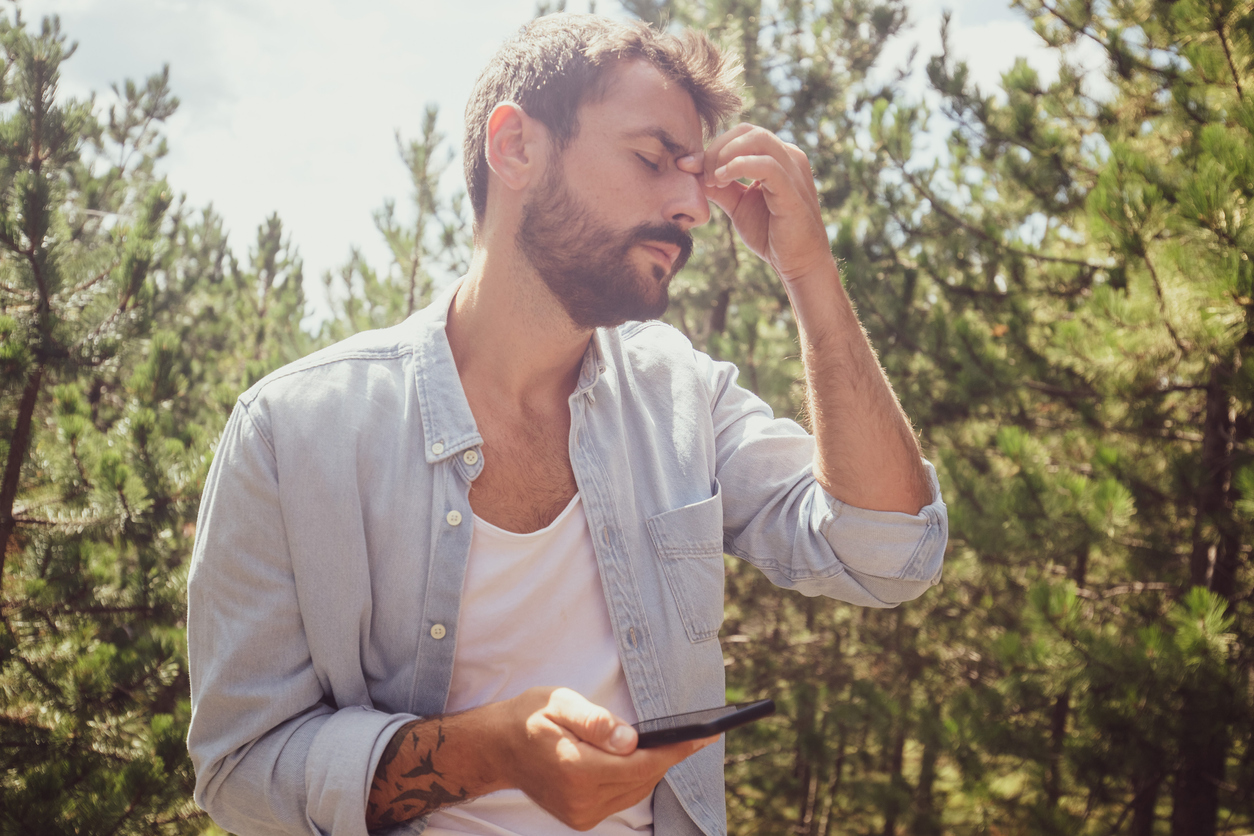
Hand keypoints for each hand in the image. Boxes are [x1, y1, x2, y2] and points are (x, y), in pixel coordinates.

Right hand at [495, 686, 714, 830]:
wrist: (498, 747)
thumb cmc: (529, 717)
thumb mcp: (559, 702)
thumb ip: (595, 721)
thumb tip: (631, 740)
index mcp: (575, 768)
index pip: (640, 764)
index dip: (674, 750)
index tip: (703, 736)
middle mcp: (580, 799)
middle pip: (643, 780)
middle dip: (670, 757)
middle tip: (695, 735)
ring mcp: (580, 813)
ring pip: (636, 792)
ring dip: (654, 769)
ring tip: (672, 744)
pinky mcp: (580, 818)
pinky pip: (622, 799)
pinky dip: (636, 779)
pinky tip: (641, 760)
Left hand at [679, 123, 833, 287]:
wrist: (798, 264)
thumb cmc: (771, 234)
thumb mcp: (738, 205)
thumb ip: (719, 186)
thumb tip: (690, 168)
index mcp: (777, 157)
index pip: (741, 134)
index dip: (713, 147)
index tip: (690, 168)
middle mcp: (789, 157)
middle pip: (747, 131)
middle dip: (717, 149)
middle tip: (701, 175)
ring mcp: (793, 171)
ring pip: (757, 139)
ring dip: (725, 155)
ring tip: (713, 180)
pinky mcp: (793, 190)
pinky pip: (767, 165)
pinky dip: (739, 166)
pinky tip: (722, 179)